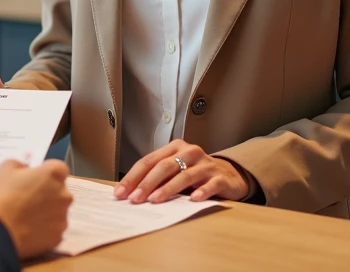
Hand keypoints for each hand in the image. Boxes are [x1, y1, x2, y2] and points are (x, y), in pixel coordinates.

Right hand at [0, 159, 72, 259]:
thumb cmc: (0, 197)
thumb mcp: (5, 168)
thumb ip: (21, 165)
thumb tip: (26, 170)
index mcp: (54, 174)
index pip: (58, 168)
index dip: (46, 172)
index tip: (34, 178)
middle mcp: (64, 195)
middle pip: (59, 191)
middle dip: (47, 193)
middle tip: (26, 197)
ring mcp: (62, 218)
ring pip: (56, 212)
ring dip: (45, 212)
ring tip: (24, 216)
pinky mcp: (57, 238)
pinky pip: (52, 230)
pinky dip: (43, 229)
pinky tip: (27, 229)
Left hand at [113, 140, 251, 203]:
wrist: (229, 175)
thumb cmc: (195, 175)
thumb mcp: (176, 172)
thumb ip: (158, 178)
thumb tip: (130, 193)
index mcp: (174, 148)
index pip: (149, 161)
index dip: (133, 177)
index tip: (120, 193)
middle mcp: (189, 152)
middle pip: (164, 166)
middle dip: (147, 183)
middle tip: (134, 199)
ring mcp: (206, 163)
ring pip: (184, 175)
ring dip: (168, 189)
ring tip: (155, 200)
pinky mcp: (220, 177)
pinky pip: (210, 184)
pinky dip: (201, 191)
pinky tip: (192, 200)